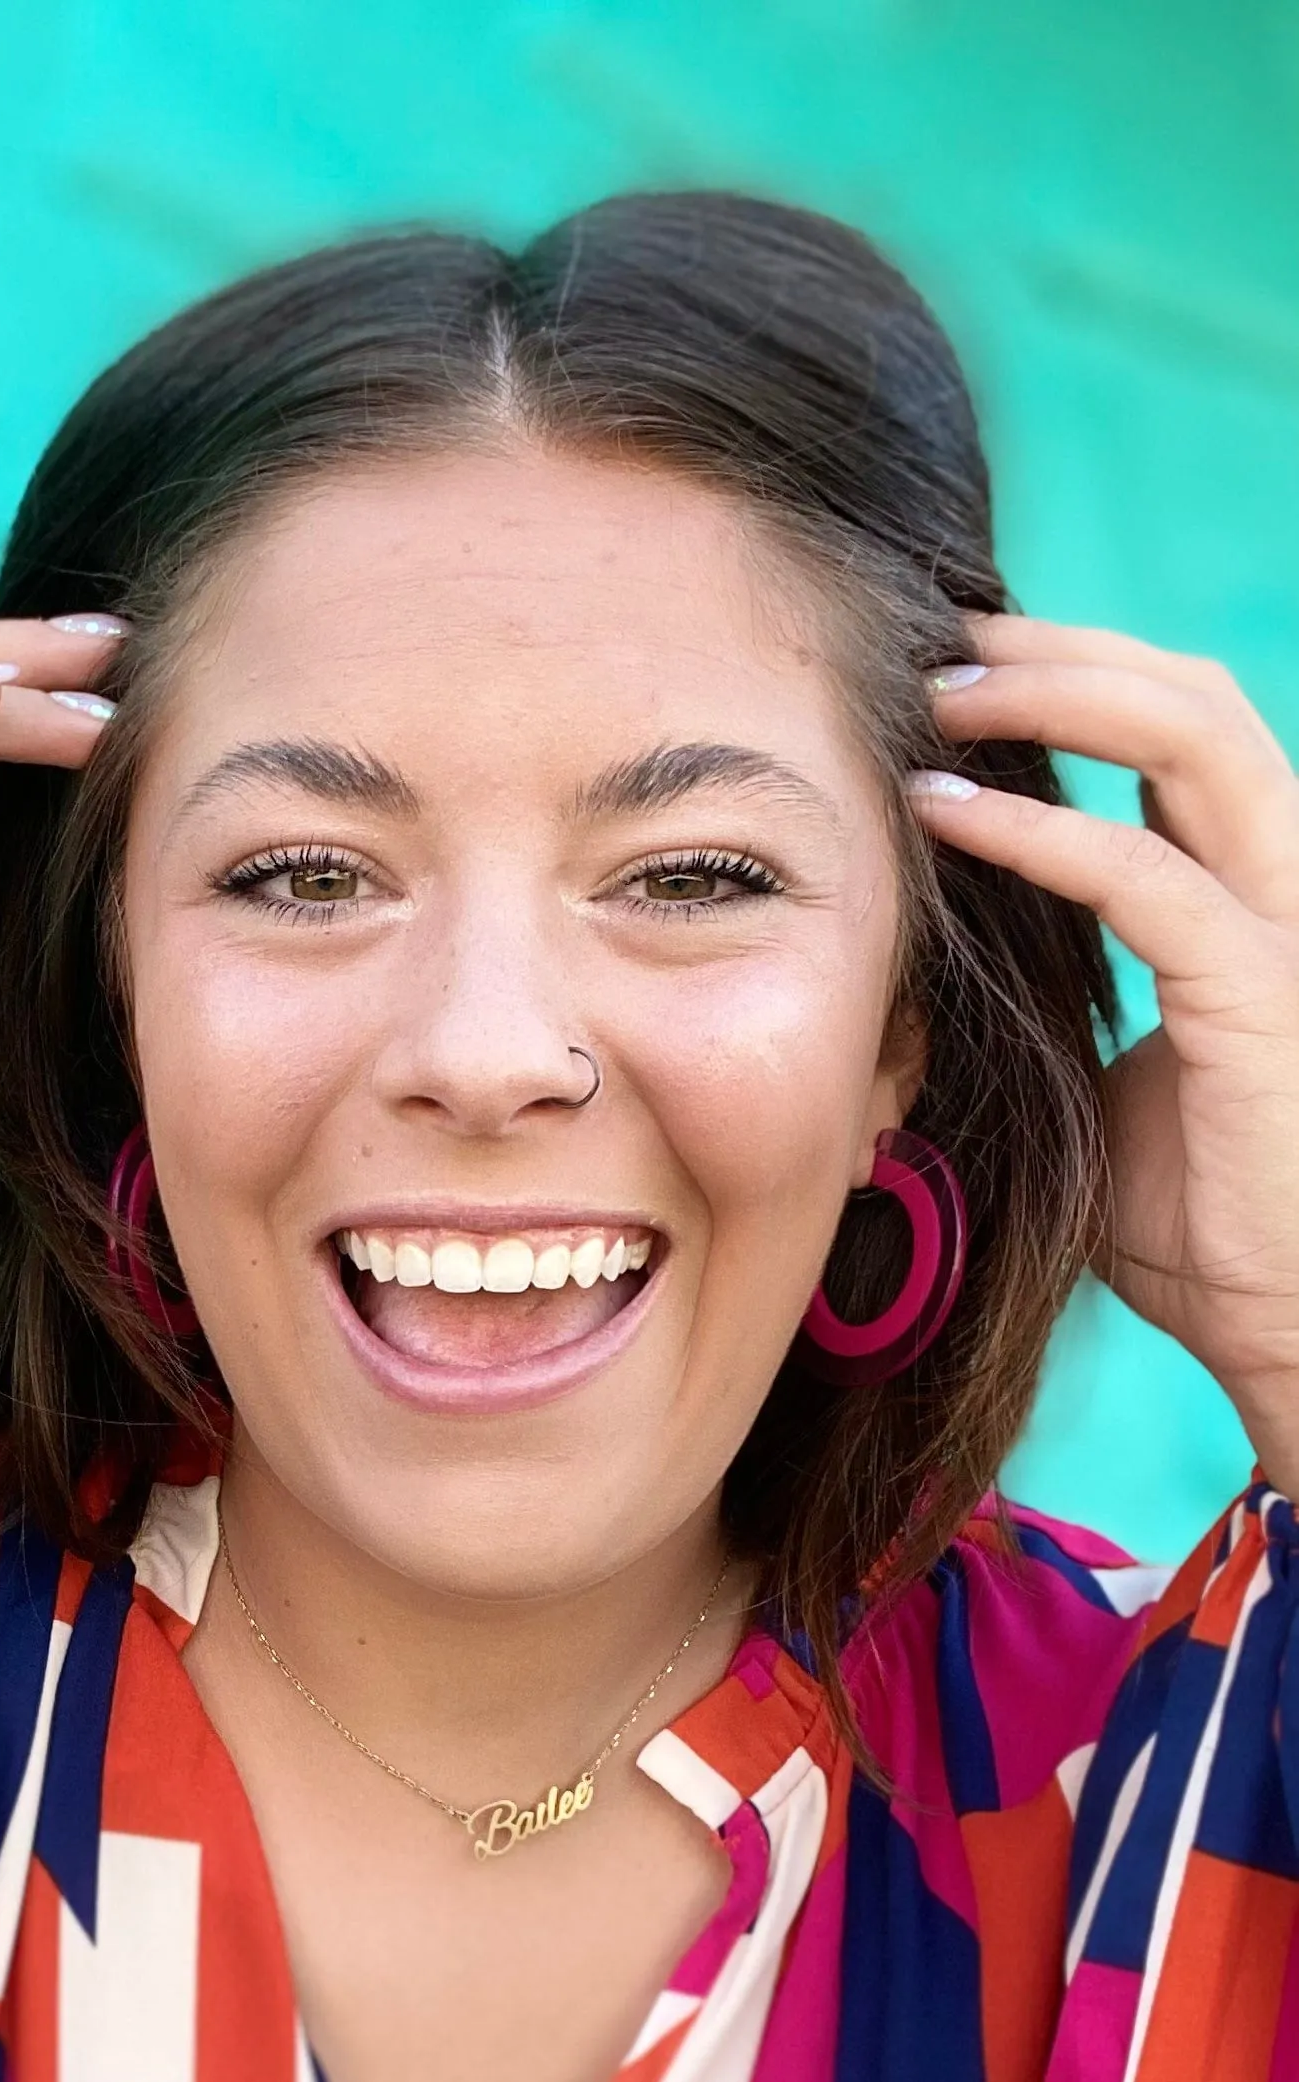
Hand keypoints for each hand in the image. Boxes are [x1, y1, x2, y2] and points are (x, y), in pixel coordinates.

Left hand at [919, 617, 1298, 1484]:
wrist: (1279, 1325)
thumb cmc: (1195, 1220)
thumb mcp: (1095, 1079)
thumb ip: (1050, 1002)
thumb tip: (930, 974)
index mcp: (1250, 897)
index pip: (1178, 740)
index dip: (1079, 681)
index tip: (958, 671)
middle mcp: (1285, 889)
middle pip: (1195, 702)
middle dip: (1067, 651)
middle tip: (942, 643)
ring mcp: (1286, 932)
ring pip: (1195, 742)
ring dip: (1060, 697)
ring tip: (940, 695)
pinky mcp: (1259, 996)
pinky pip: (1144, 877)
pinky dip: (1038, 832)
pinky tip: (945, 813)